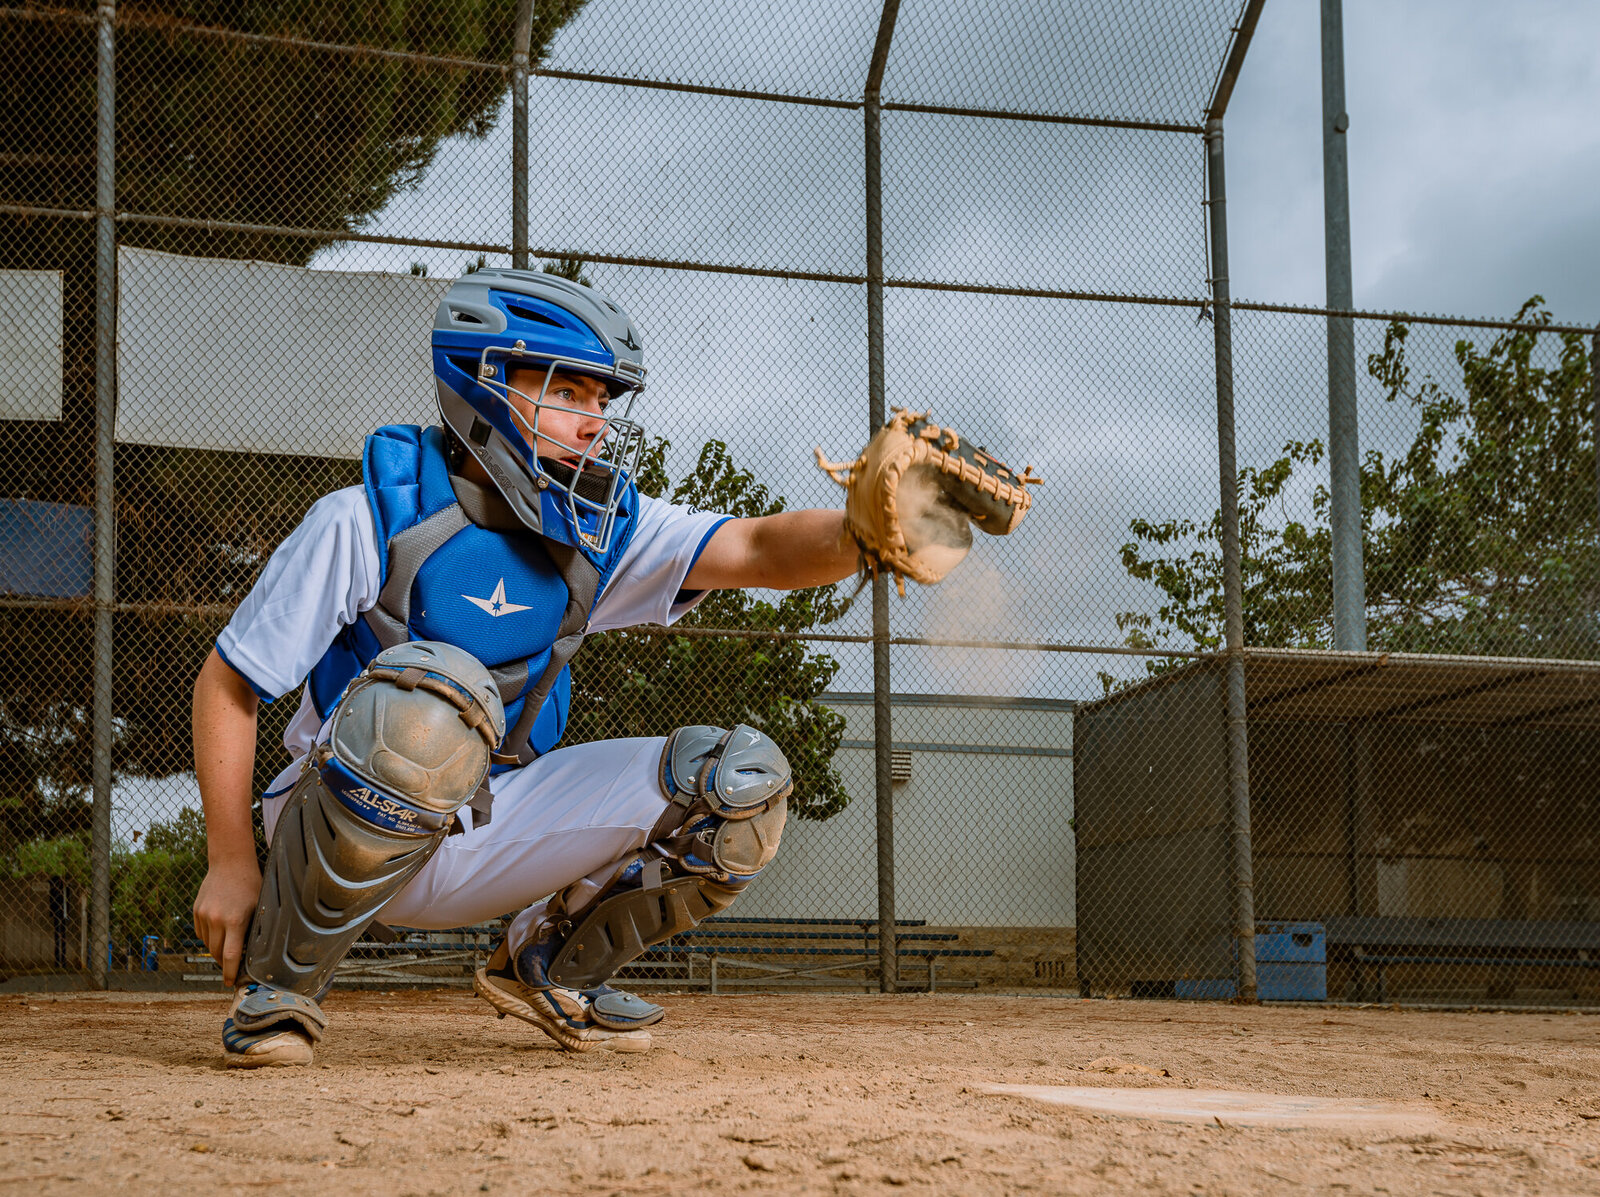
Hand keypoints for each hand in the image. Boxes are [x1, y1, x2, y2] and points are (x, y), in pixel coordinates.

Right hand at [193, 858, 261, 986]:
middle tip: (232, 967)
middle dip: (224, 963)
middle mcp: (216, 919)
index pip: (230, 956)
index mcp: (235, 920)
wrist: (230, 862)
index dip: (231, 972)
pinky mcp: (196, 911)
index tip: (230, 984)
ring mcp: (203, 915)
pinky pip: (201, 933)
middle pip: (216, 953)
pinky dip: (209, 937)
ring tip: (228, 946)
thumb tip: (255, 953)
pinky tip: (220, 930)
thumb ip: (254, 928)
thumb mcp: (259, 905)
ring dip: (216, 950)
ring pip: (207, 944)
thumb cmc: (251, 884)